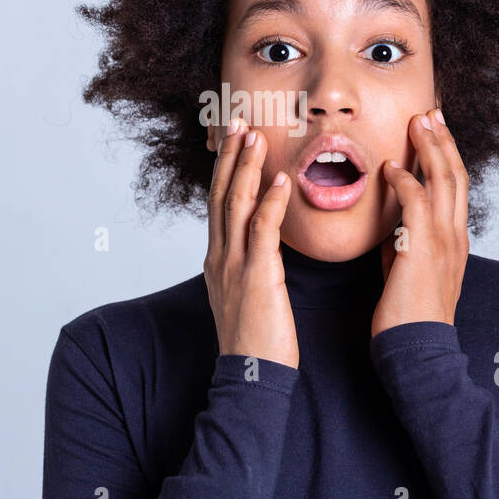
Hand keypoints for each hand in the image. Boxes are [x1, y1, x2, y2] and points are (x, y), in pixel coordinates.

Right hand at [204, 118, 299, 368]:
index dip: (225, 168)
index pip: (218, 203)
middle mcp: (220, 256)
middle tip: (236, 122)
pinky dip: (269, 202)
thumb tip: (260, 249)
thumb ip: (250, 266)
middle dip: (229, 155)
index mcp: (218, 259)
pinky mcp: (256, 275)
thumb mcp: (246, 295)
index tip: (232, 139)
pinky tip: (280, 180)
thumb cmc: (256, 340)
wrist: (251, 376)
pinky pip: (261, 230)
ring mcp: (234, 264)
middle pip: (221, 194)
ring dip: (245, 166)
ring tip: (255, 136)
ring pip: (235, 204)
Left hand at [372, 108, 469, 337]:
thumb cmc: (408, 314)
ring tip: (418, 121)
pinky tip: (390, 166)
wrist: (418, 349)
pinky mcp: (423, 248)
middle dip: (443, 140)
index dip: (446, 155)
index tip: (435, 130)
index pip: (455, 187)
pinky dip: (404, 180)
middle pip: (455, 174)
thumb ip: (406, 242)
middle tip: (430, 112)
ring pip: (442, 181)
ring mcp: (443, 241)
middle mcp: (455, 235)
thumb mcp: (410, 269)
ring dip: (429, 148)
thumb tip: (393, 223)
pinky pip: (416, 203)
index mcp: (455, 240)